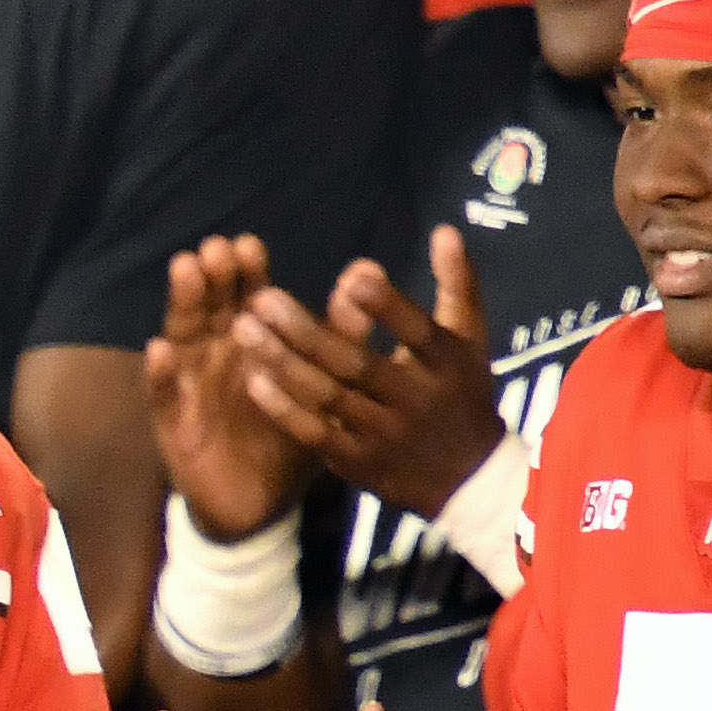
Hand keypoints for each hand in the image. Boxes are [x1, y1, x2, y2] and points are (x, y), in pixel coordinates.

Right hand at [146, 235, 315, 539]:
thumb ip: (339, 334)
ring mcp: (189, 384)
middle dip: (211, 276)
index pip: (245, 297)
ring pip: (181, 336)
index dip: (245, 272)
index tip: (249, 246)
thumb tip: (365, 274)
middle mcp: (215, 354)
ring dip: (183, 303)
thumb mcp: (322, 386)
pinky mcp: (172, 421)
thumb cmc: (290, 437)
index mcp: (250, 343)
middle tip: (216, 251)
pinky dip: (158, 373)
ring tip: (186, 272)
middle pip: (209, 306)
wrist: (259, 503)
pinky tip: (159, 351)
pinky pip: (162, 395)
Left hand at [232, 232, 508, 523]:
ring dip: (282, 363)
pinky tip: (252, 379)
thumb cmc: (460, 392)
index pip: (418, 333)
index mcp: (446, 364)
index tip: (354, 277)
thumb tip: (443, 230)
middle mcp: (414, 401)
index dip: (388, 307)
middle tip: (262, 298)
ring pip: (327, 397)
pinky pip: (315, 434)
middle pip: (356, 364)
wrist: (464, 480)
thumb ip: (456, 284)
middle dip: (307, 332)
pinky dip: (284, 409)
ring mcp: (384, 435)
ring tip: (243, 328)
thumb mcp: (469, 339)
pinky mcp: (357, 462)